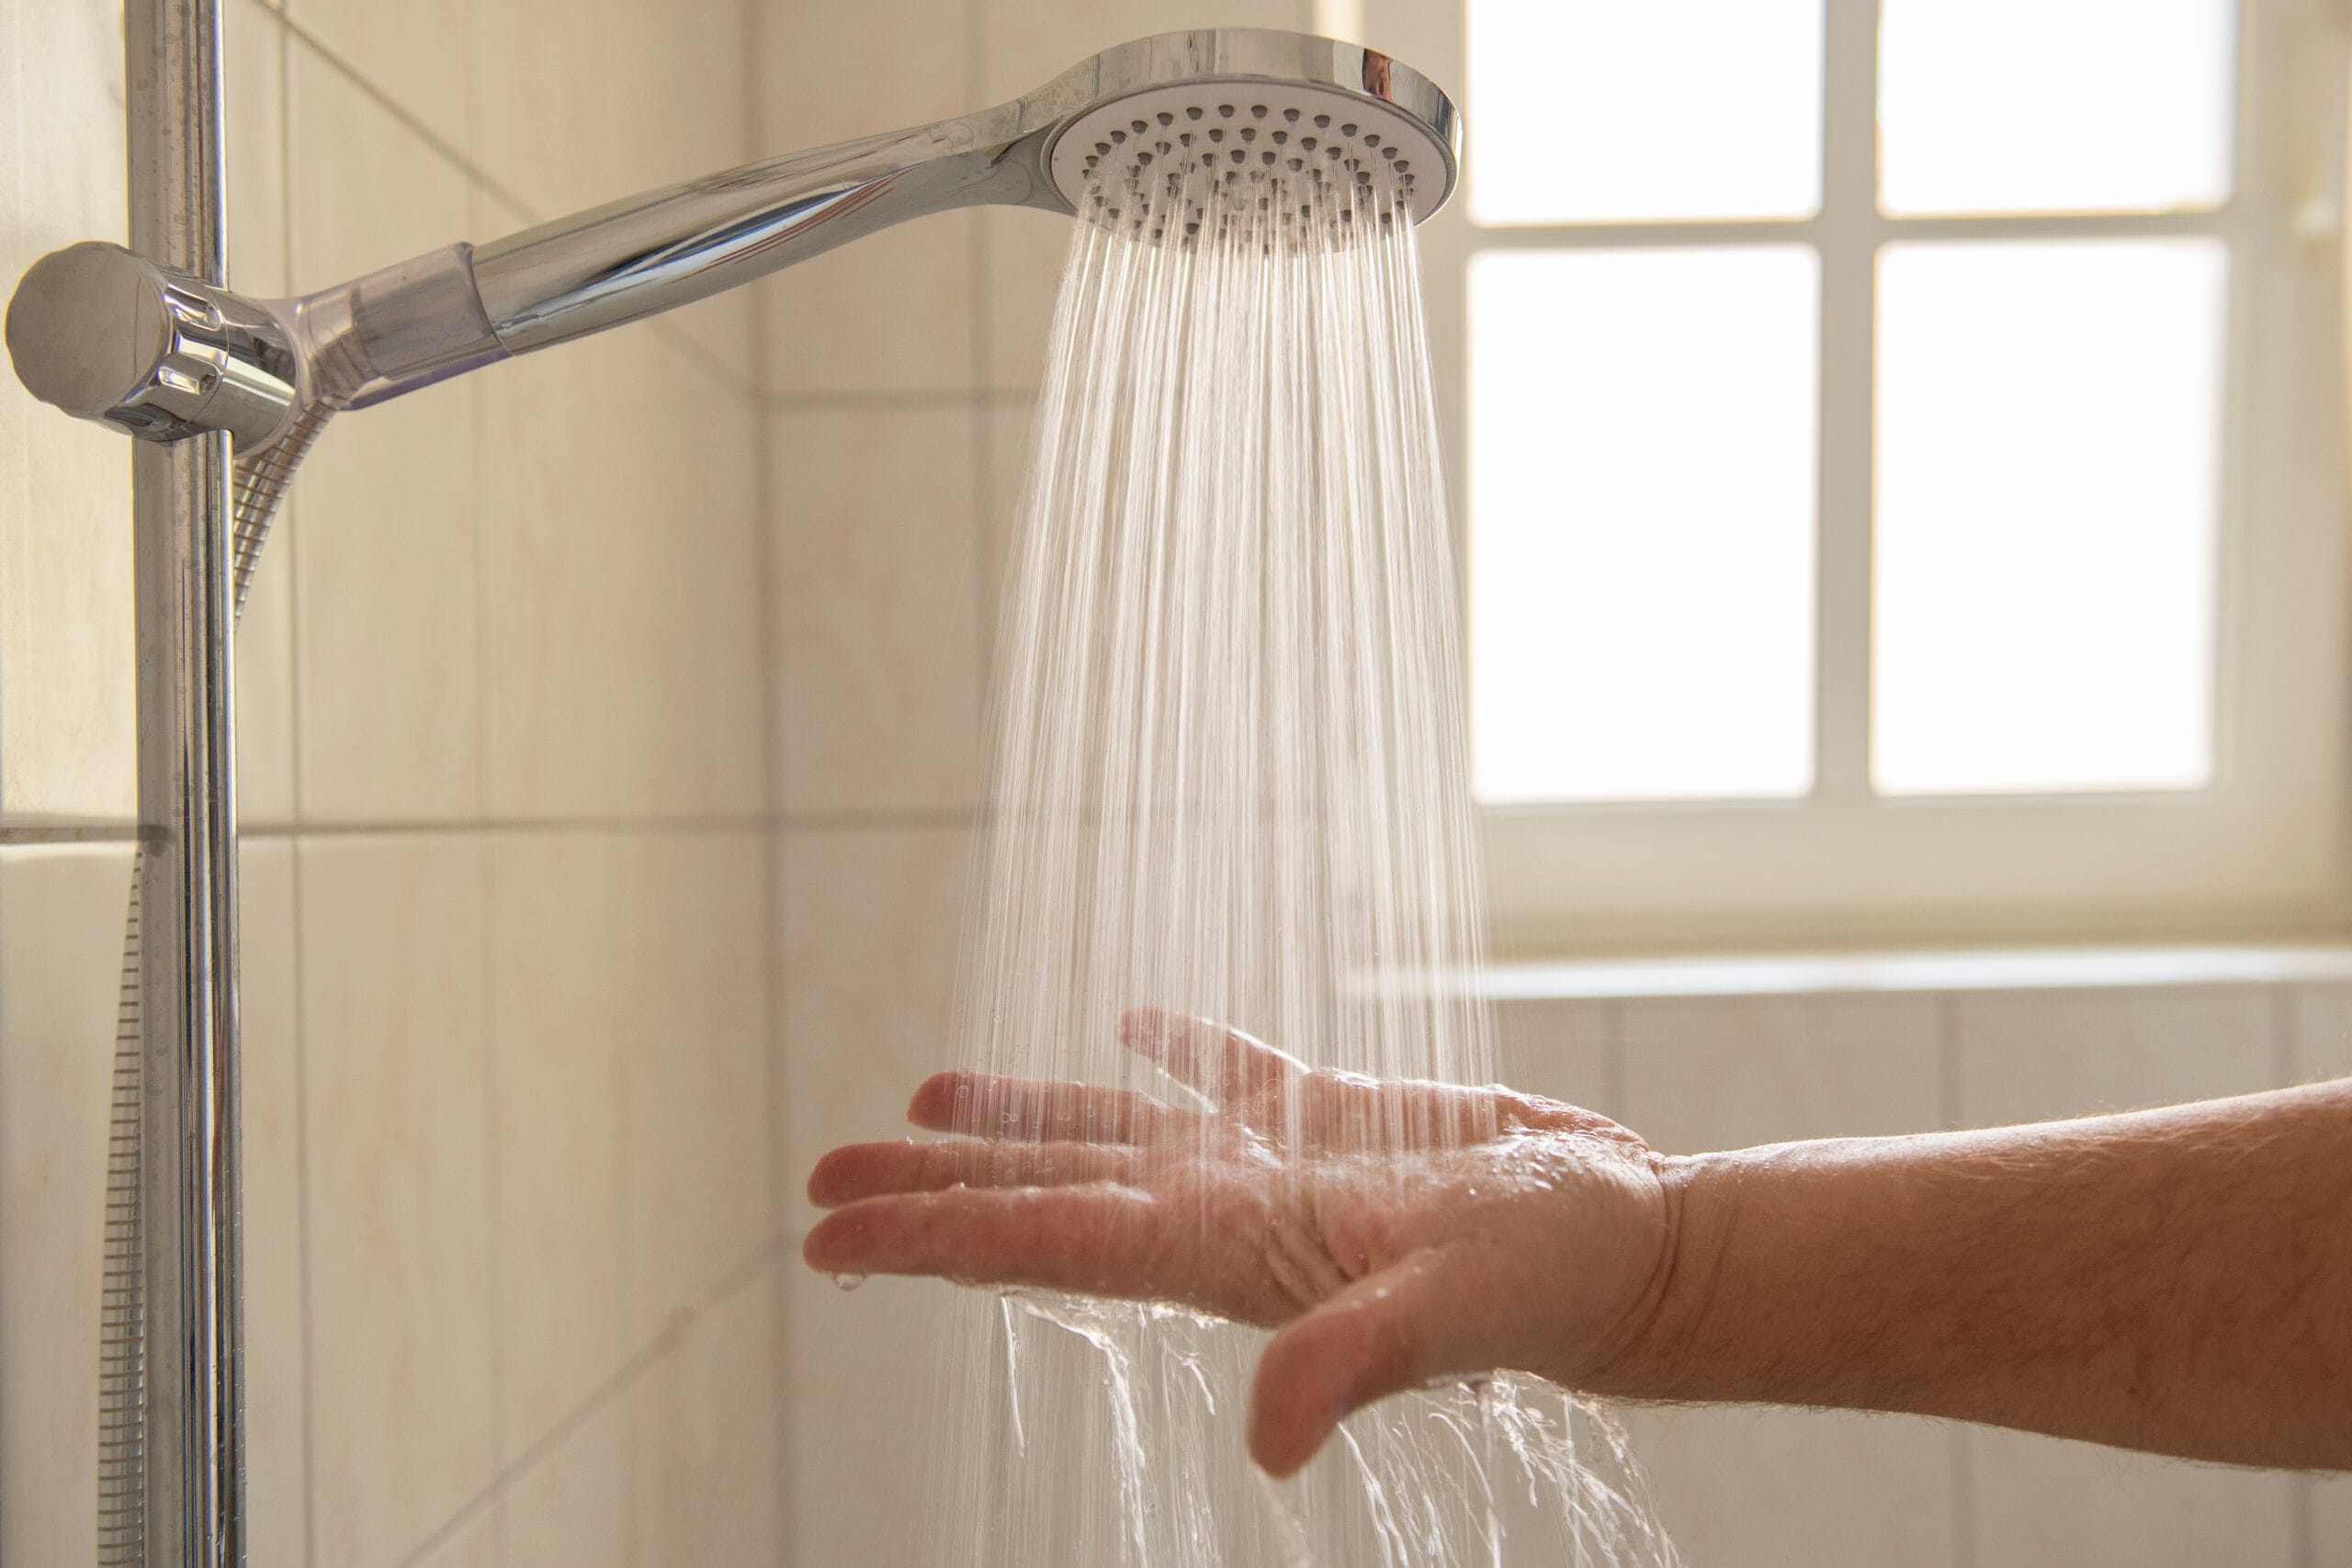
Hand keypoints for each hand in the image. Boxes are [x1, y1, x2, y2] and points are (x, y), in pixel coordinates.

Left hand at [803, 1008, 1681, 1475]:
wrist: (1624, 1249)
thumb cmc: (1544, 1279)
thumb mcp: (1454, 1308)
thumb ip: (1354, 1360)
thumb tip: (1262, 1442)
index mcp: (1229, 1250)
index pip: (1049, 1239)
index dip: (935, 1235)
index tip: (829, 1235)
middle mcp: (1225, 1212)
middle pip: (1046, 1193)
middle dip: (934, 1189)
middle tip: (824, 1178)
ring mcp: (1271, 1166)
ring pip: (1110, 1135)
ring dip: (1015, 1120)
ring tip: (922, 1100)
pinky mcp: (1330, 1118)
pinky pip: (1224, 1076)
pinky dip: (1171, 1052)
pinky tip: (1129, 1029)